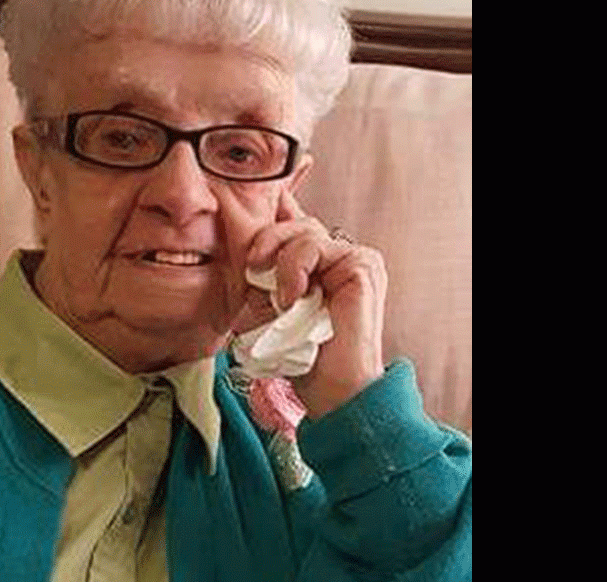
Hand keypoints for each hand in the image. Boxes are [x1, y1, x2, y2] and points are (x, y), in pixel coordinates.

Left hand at [243, 190, 388, 417]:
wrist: (333, 390)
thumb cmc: (302, 355)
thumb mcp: (269, 305)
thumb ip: (263, 273)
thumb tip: (243, 245)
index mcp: (322, 264)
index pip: (295, 223)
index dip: (272, 216)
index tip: (246, 227)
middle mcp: (342, 257)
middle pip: (297, 223)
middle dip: (266, 241)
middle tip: (251, 268)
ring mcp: (356, 258)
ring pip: (305, 231)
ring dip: (280, 261)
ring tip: (280, 298)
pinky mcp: (363, 265)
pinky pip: (316, 245)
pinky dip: (294, 268)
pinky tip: (292, 299)